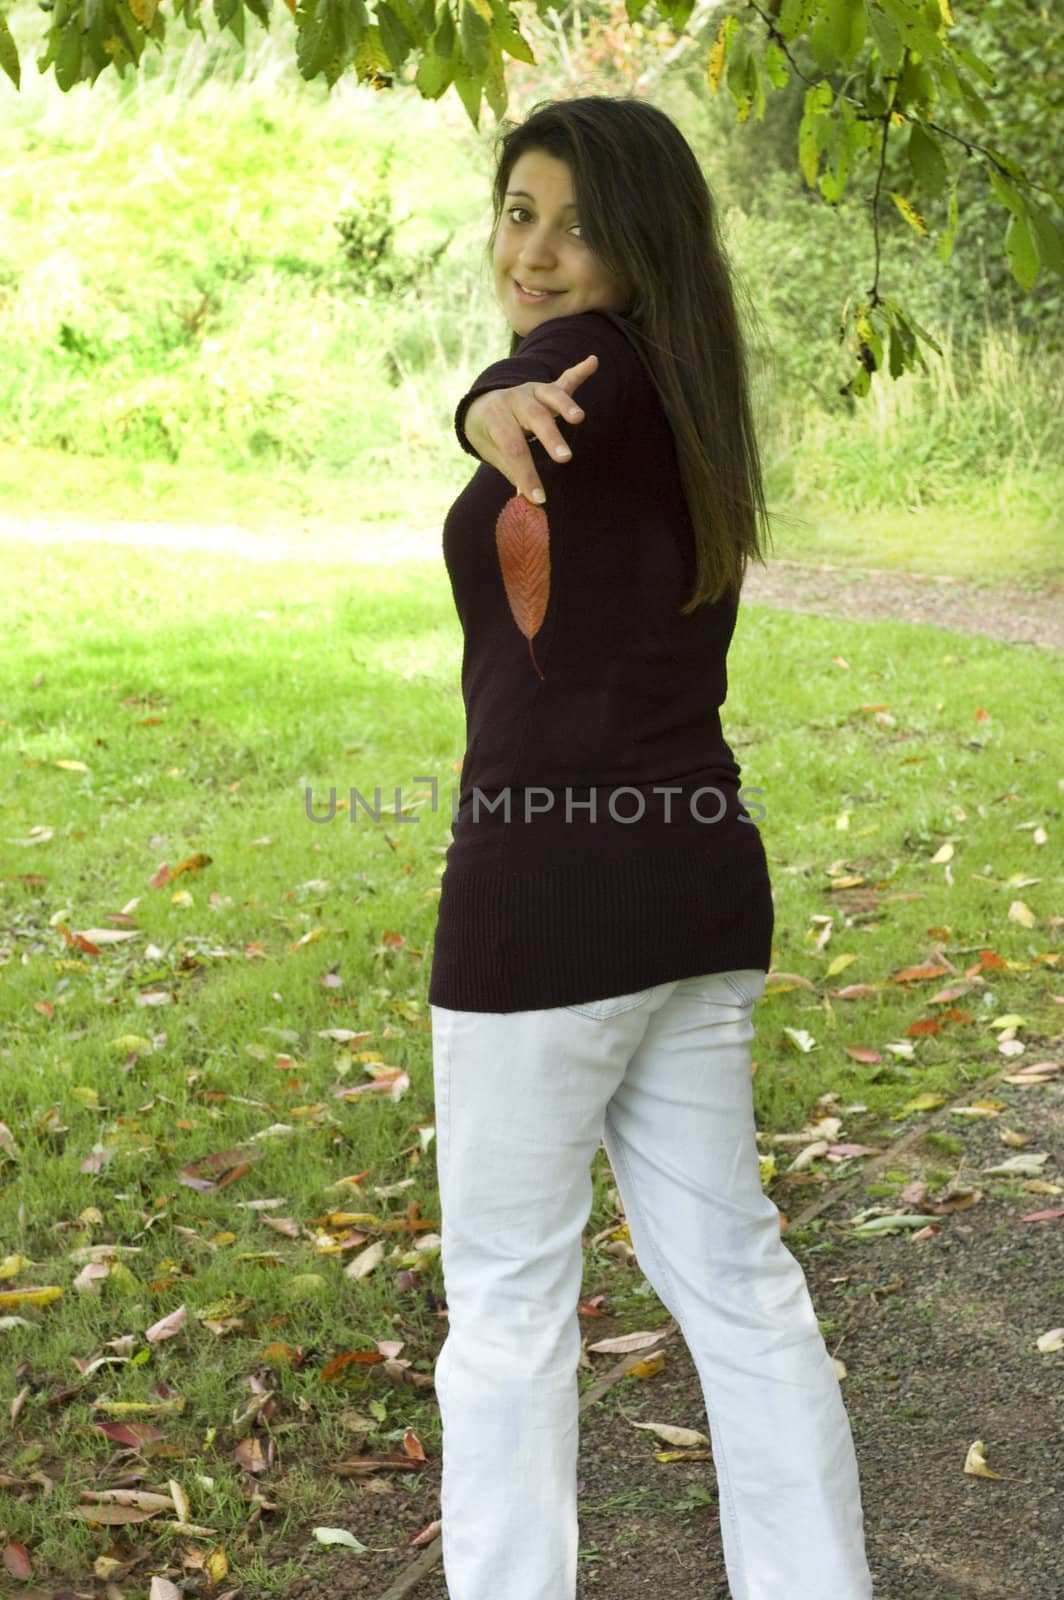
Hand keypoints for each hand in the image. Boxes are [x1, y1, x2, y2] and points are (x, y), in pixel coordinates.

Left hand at [462, 352, 598, 504]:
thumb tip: (527, 501)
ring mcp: (532, 390)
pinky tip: (593, 361)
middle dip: (550, 438)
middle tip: (564, 459)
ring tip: (579, 419)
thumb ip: (512, 471)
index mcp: (495, 416)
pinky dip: (580, 371)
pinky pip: (565, 380)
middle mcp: (514, 399)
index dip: (526, 474)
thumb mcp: (493, 453)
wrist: (482, 406)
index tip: (538, 498)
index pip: (513, 448)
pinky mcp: (547, 388)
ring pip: (550, 395)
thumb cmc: (491, 436)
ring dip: (566, 406)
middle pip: (533, 417)